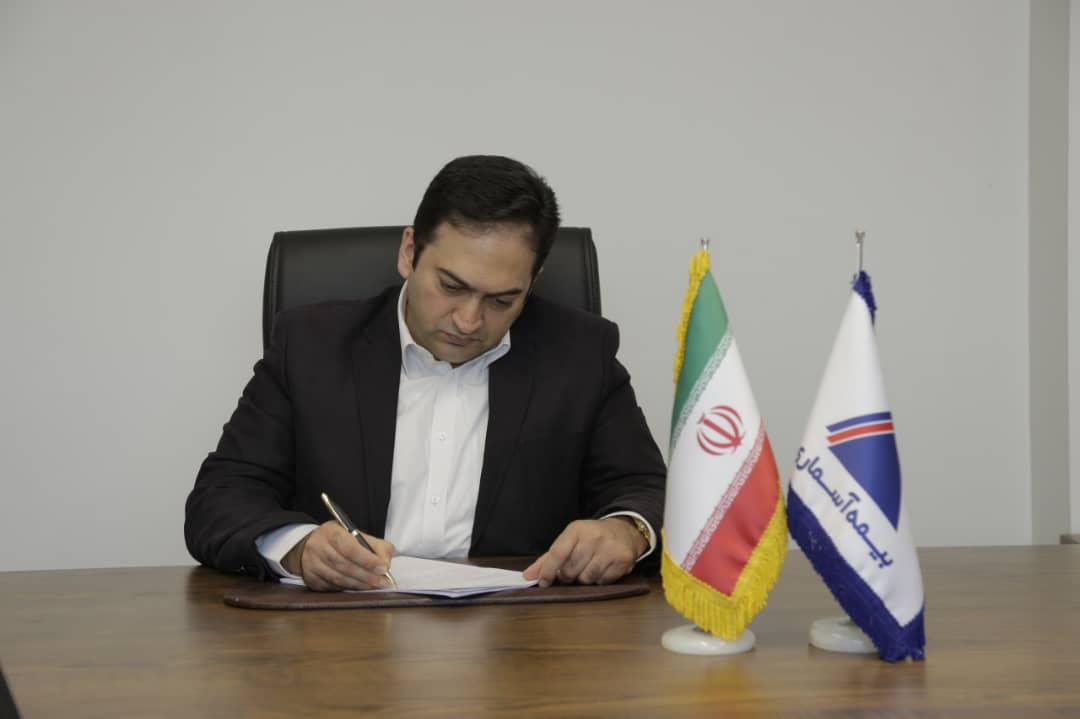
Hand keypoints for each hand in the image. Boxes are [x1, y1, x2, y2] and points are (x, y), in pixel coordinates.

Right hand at [282, 521, 394, 591]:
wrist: (311, 545)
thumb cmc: (339, 540)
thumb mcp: (356, 534)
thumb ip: (375, 545)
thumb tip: (386, 561)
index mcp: (331, 532)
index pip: (350, 548)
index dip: (368, 560)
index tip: (383, 567)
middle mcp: (318, 548)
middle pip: (345, 566)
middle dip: (367, 576)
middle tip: (383, 582)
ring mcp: (312, 565)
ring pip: (339, 579)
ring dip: (360, 584)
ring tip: (375, 586)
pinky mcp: (311, 579)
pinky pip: (332, 587)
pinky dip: (348, 589)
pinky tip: (359, 588)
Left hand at [523, 517, 645, 586]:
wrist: (625, 531)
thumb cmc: (592, 537)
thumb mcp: (570, 540)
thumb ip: (548, 559)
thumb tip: (527, 576)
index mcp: (576, 529)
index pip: (557, 553)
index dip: (547, 571)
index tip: (543, 582)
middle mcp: (593, 537)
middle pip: (570, 570)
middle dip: (568, 576)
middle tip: (574, 570)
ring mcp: (609, 548)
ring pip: (586, 578)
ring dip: (585, 578)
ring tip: (590, 567)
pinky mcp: (622, 560)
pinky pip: (603, 582)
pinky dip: (600, 580)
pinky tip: (603, 569)